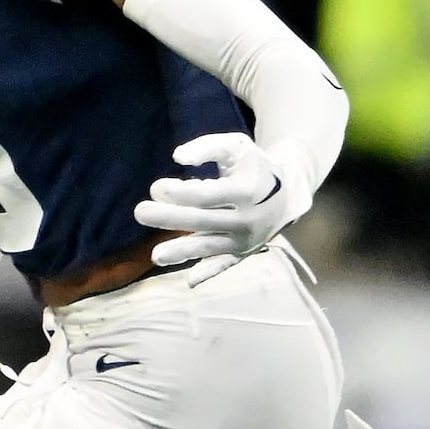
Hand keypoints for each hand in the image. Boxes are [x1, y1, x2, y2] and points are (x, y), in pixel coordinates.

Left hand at [132, 129, 300, 267]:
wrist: (290, 192)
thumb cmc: (254, 165)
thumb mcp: (236, 146)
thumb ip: (207, 147)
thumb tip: (177, 157)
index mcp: (248, 190)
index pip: (208, 196)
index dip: (179, 193)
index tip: (156, 188)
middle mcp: (249, 218)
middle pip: (203, 221)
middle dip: (170, 217)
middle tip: (139, 211)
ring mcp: (247, 238)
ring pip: (211, 247)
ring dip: (183, 252)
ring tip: (155, 256)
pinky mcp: (245, 251)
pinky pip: (226, 264)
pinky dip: (210, 272)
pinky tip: (190, 282)